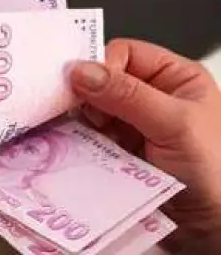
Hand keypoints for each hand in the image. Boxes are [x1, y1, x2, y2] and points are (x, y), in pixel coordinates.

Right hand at [70, 39, 220, 251]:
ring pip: (91, 111)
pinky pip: (89, 139)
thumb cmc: (217, 173)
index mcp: (174, 78)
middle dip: (86, 97)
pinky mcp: (119, 153)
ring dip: (82, 123)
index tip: (82, 87)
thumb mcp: (175, 125)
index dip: (101, 67)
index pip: (123, 54)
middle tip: (78, 113)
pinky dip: (79, 143)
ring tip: (81, 136)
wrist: (214, 229)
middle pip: (102, 82)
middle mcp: (152, 98)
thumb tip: (82, 71)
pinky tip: (77, 149)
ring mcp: (134, 126)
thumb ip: (128, 95)